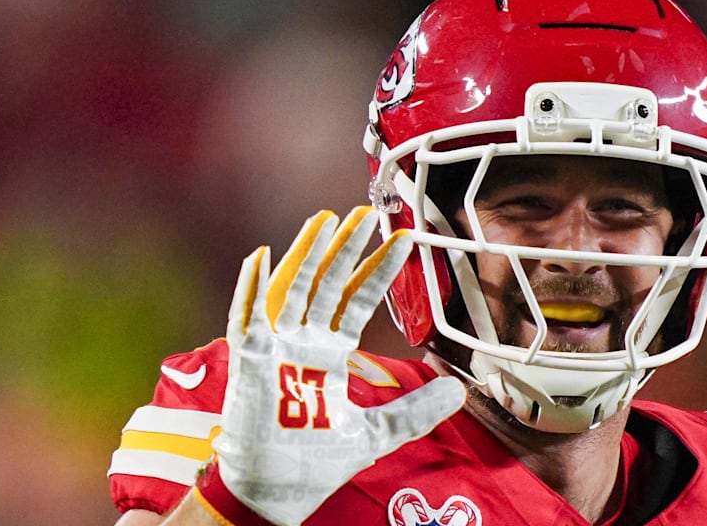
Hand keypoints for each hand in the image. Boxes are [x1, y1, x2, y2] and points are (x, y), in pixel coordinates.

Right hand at [209, 207, 465, 525]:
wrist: (277, 494)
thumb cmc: (315, 462)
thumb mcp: (379, 432)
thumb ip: (416, 410)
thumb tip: (459, 392)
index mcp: (329, 354)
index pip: (357, 300)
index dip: (378, 270)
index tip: (403, 241)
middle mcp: (303, 343)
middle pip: (326, 284)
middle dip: (345, 248)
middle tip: (364, 212)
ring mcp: (275, 349)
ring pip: (293, 290)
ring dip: (306, 254)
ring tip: (324, 220)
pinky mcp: (250, 363)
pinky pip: (247, 318)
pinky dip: (251, 288)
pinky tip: (260, 257)